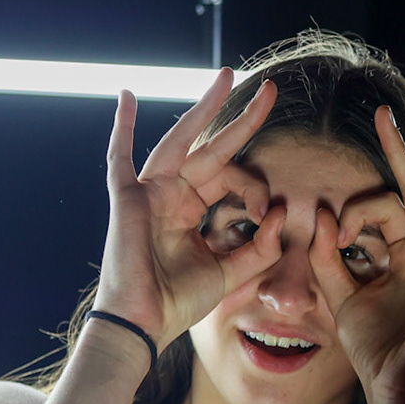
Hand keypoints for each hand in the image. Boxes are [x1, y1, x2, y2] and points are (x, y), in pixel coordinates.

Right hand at [94, 69, 285, 351]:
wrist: (144, 325)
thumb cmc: (178, 302)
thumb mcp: (231, 272)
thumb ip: (261, 247)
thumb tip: (285, 211)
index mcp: (192, 209)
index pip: (231, 178)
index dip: (255, 189)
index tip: (266, 216)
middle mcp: (171, 194)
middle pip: (211, 147)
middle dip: (241, 119)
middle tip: (270, 91)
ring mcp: (148, 192)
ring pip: (180, 140)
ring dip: (203, 108)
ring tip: (227, 78)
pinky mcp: (127, 199)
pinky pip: (119, 157)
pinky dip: (121, 127)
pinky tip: (126, 97)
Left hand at [310, 107, 404, 403]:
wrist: (396, 383)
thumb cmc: (373, 349)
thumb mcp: (341, 296)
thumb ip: (327, 257)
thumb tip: (321, 211)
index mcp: (399, 255)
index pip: (381, 209)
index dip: (355, 211)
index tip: (334, 229)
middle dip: (400, 152)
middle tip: (382, 115)